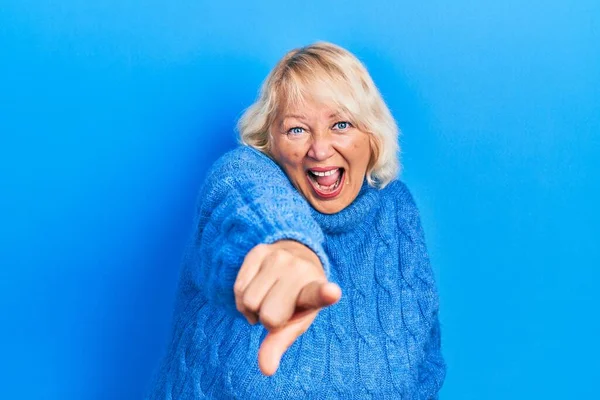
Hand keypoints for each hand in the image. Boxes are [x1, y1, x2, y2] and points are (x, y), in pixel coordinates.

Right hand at [233, 240, 341, 375]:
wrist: (293, 255)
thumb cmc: (295, 299)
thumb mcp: (295, 322)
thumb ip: (280, 343)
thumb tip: (266, 369)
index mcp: (315, 290)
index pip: (319, 293)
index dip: (325, 294)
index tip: (332, 292)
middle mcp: (299, 270)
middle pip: (267, 316)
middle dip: (267, 318)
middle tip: (278, 308)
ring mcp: (278, 257)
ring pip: (248, 302)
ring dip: (253, 308)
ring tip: (267, 297)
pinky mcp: (259, 251)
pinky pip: (238, 289)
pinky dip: (242, 297)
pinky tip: (257, 289)